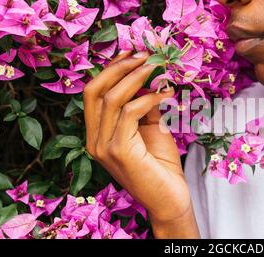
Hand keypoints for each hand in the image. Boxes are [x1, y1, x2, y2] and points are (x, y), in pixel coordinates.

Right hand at [83, 51, 198, 237]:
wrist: (170, 198)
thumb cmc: (161, 165)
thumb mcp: (150, 128)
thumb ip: (143, 106)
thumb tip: (149, 77)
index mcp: (96, 134)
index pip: (93, 93)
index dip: (111, 68)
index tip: (132, 52)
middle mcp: (93, 140)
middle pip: (94, 91)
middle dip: (120, 68)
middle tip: (145, 56)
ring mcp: (103, 147)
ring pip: (111, 99)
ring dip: (136, 78)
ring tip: (158, 68)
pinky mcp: (118, 152)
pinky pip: (130, 113)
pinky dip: (149, 98)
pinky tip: (166, 94)